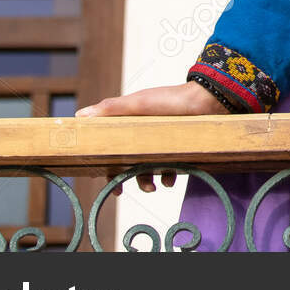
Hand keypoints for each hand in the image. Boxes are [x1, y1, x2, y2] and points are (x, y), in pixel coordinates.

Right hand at [75, 81, 228, 194]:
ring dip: (148, 179)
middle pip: (129, 161)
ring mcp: (162, 140)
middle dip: (129, 177)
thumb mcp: (139, 103)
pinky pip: (170, 167)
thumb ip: (110, 109)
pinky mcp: (179, 146)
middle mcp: (144, 133)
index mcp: (130, 123)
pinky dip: (169, 175)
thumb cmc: (171, 99)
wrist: (209, 100)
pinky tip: (171, 178)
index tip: (110, 182)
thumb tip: (79, 116)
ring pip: (149, 167)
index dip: (109, 165)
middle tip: (129, 190)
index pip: (112, 147)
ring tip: (155, 186)